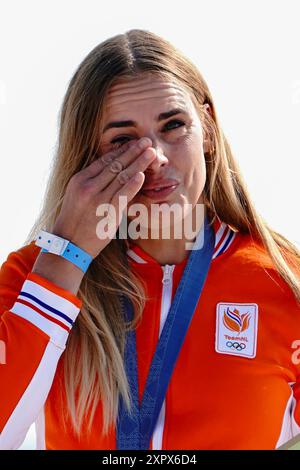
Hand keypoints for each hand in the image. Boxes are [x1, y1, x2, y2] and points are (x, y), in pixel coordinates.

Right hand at [52, 137, 155, 258]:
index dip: (121, 150)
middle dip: (133, 151)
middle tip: (147, 141)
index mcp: (80, 179)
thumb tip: (112, 171)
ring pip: (122, 176)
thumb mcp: (77, 196)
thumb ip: (92, 182)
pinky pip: (122, 195)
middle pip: (115, 164)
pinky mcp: (107, 212)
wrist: (69, 244)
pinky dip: (133, 184)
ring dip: (139, 163)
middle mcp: (88, 186)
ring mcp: (98, 199)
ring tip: (151, 152)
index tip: (133, 143)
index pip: (104, 160)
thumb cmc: (75, 221)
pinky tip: (143, 175)